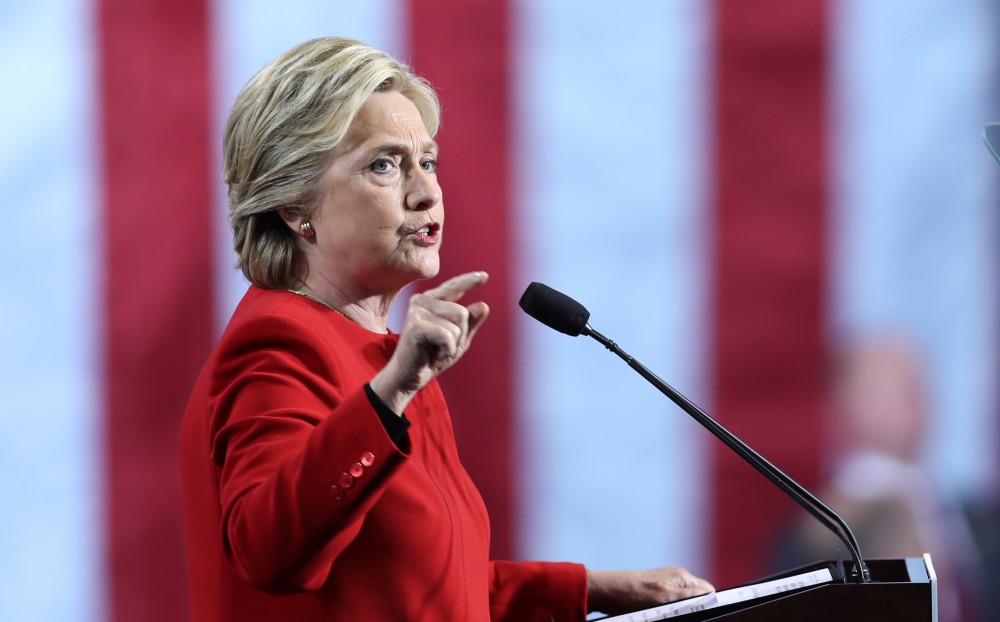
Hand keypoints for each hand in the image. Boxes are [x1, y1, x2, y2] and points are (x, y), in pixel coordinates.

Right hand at [370, 271, 489, 412]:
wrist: (409, 376)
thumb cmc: (432, 357)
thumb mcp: (458, 339)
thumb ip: (470, 323)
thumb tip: (483, 305)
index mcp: (432, 301)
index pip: (453, 287)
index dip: (469, 281)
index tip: (485, 276)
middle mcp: (423, 301)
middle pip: (462, 312)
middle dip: (460, 335)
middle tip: (442, 346)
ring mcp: (418, 311)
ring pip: (457, 324)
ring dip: (453, 343)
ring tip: (437, 349)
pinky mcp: (416, 326)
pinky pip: (448, 336)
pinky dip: (448, 349)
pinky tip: (435, 354)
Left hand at [586, 566, 713, 614]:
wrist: (606, 591)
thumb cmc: (631, 595)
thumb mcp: (665, 599)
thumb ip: (690, 596)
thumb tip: (712, 597)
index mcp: (682, 576)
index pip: (710, 592)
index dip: (712, 604)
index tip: (712, 615)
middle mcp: (677, 577)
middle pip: (699, 597)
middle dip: (697, 609)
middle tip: (690, 616)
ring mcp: (667, 582)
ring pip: (686, 601)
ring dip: (683, 610)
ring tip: (668, 615)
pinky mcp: (657, 589)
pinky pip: (673, 602)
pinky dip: (671, 610)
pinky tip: (660, 613)